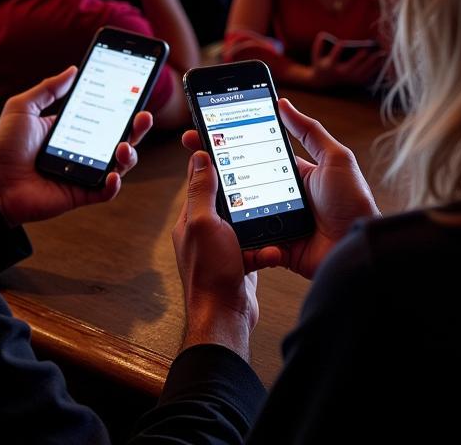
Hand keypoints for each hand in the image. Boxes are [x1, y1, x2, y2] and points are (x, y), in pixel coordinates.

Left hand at [0, 68, 152, 225]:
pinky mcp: (80, 194)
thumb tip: (73, 69)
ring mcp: (84, 172)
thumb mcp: (23, 108)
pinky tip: (112, 175)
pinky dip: (113, 185)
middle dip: (137, 127)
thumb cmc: (4, 146)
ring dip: (129, 154)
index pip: (105, 115)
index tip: (135, 91)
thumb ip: (48, 89)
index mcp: (74, 128)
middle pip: (120, 137)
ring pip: (119, 164)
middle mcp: (84, 149)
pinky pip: (105, 191)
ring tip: (123, 146)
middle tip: (143, 115)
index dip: (123, 105)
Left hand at [172, 150, 264, 360]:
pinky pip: (258, 245)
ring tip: (267, 231)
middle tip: (261, 183)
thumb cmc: (209, 274)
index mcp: (190, 217)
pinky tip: (269, 254)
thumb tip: (199, 156)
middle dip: (245, 193)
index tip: (227, 142)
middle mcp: (205, 229)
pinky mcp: (240, 259)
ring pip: (247, 220)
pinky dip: (265, 249)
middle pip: (227, 197)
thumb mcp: (203, 223)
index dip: (211, 159)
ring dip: (260, 225)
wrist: (225, 317)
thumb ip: (202, 190)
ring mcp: (223, 245)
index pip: (200, 178)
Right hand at [180, 98, 377, 280]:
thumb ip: (309, 131)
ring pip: (241, 205)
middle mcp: (281, 194)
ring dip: (221, 194)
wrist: (356, 246)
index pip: (257, 151)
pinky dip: (233, 227)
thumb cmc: (354, 201)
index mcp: (294, 172)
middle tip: (193, 148)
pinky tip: (214, 211)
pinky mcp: (273, 244)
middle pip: (242, 177)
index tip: (211, 127)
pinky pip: (248, 235)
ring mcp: (275, 219)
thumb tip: (283, 103)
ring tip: (198, 176)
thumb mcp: (335, 158)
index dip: (235, 140)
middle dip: (217, 164)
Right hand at [307, 31, 385, 88]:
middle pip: (353, 65)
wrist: (323, 81)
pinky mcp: (356, 81)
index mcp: (330, 65)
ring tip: (381, 52)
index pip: (334, 57)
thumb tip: (322, 34)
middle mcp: (341, 73)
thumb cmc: (321, 64)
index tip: (341, 42)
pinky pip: (368, 75)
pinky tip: (381, 60)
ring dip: (372, 62)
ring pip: (363, 71)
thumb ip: (318, 45)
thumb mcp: (316, 55)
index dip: (337, 50)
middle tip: (369, 47)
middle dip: (361, 56)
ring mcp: (349, 78)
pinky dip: (376, 68)